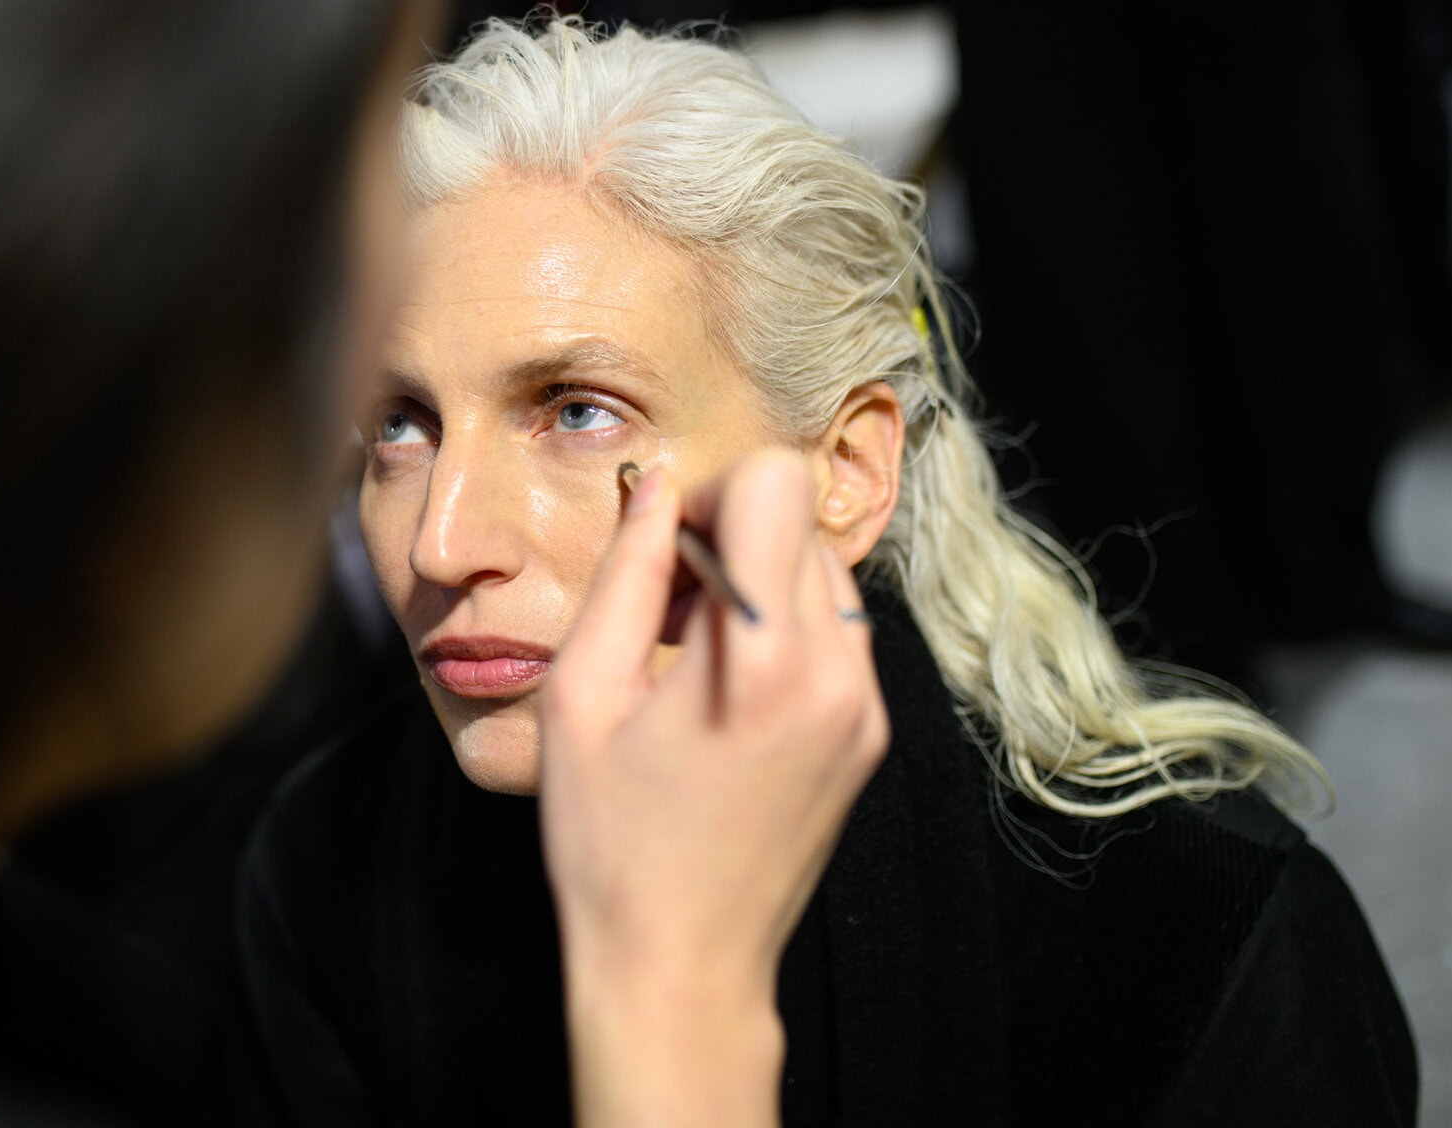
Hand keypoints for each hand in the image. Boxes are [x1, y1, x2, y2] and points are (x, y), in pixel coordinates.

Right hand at [538, 450, 888, 1127]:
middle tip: (659, 614)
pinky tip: (722, 691)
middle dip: (728, 540)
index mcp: (767, 659)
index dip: (711, 497)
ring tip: (685, 656)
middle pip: (802, 521)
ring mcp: (866, 707)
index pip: (779, 484)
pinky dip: (780, 630)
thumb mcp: (582, 696)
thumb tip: (654, 487)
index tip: (665, 556)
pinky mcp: (869, 733)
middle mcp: (839, 673)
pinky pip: (835, 631)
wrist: (682, 967)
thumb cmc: (611, 845)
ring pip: (822, 572)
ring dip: (755, 582)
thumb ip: (626, 573)